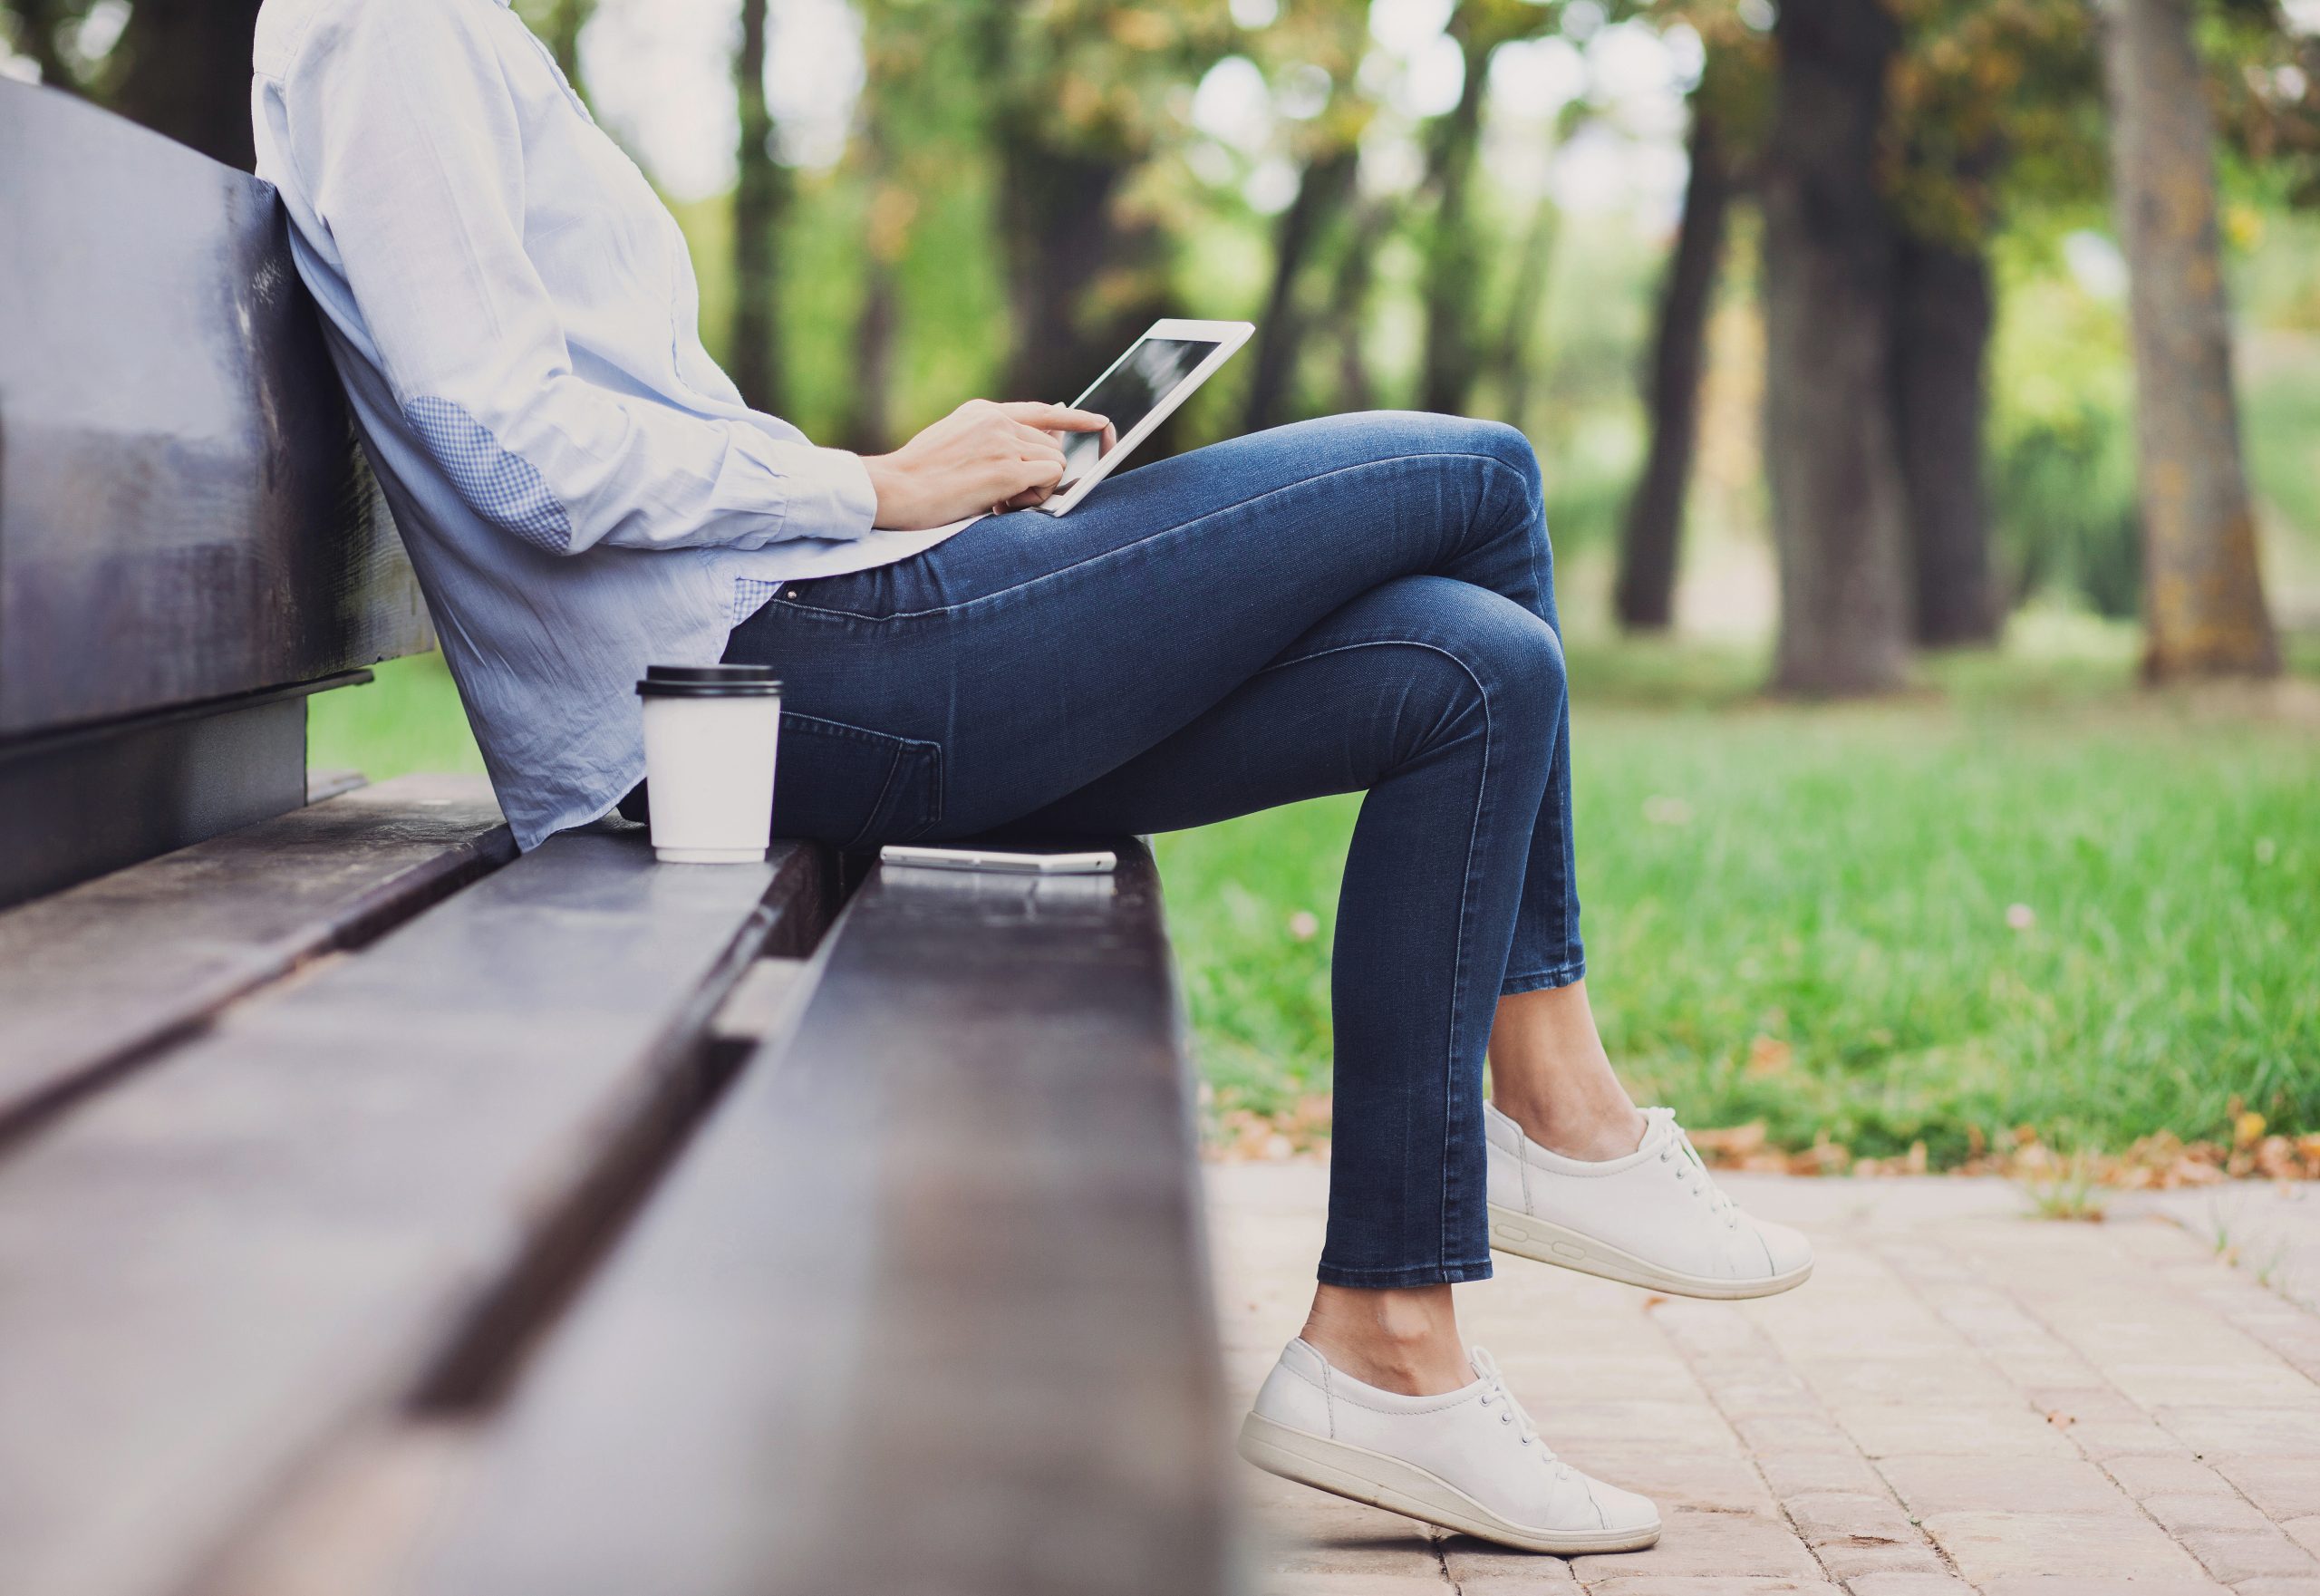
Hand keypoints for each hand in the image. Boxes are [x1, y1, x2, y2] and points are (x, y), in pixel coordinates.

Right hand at [860, 400, 1114, 528]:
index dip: (1074, 421)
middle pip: (1053, 447)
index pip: (1041, 412)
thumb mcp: (953, 443)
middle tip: (1008, 496)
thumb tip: (1033, 452)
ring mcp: (1003, 442)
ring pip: (1056, 464)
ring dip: (1038, 488)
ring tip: (1001, 500)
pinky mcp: (1006, 469)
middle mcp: (997, 421)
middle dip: (1041, 475)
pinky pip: (1050, 480)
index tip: (1100, 423)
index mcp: (983, 412)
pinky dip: (1036, 497)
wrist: (893, 488)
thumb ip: (990, 441)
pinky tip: (1005, 504)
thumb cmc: (918, 477)